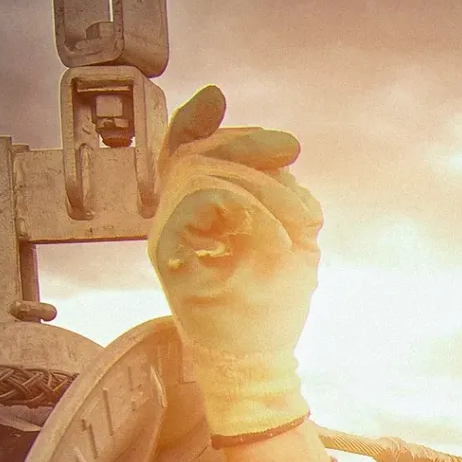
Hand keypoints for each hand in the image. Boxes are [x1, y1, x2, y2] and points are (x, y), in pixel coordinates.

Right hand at [148, 84, 323, 443]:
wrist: (256, 363)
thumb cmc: (270, 306)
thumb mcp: (288, 236)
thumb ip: (278, 192)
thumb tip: (282, 150)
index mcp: (196, 213)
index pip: (183, 152)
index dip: (195, 121)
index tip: (216, 98)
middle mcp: (174, 220)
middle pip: (197, 152)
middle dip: (250, 143)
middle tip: (291, 150)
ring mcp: (167, 238)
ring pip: (202, 171)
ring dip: (262, 186)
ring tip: (293, 226)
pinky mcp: (170, 258)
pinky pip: (201, 200)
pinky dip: (247, 208)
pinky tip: (276, 235)